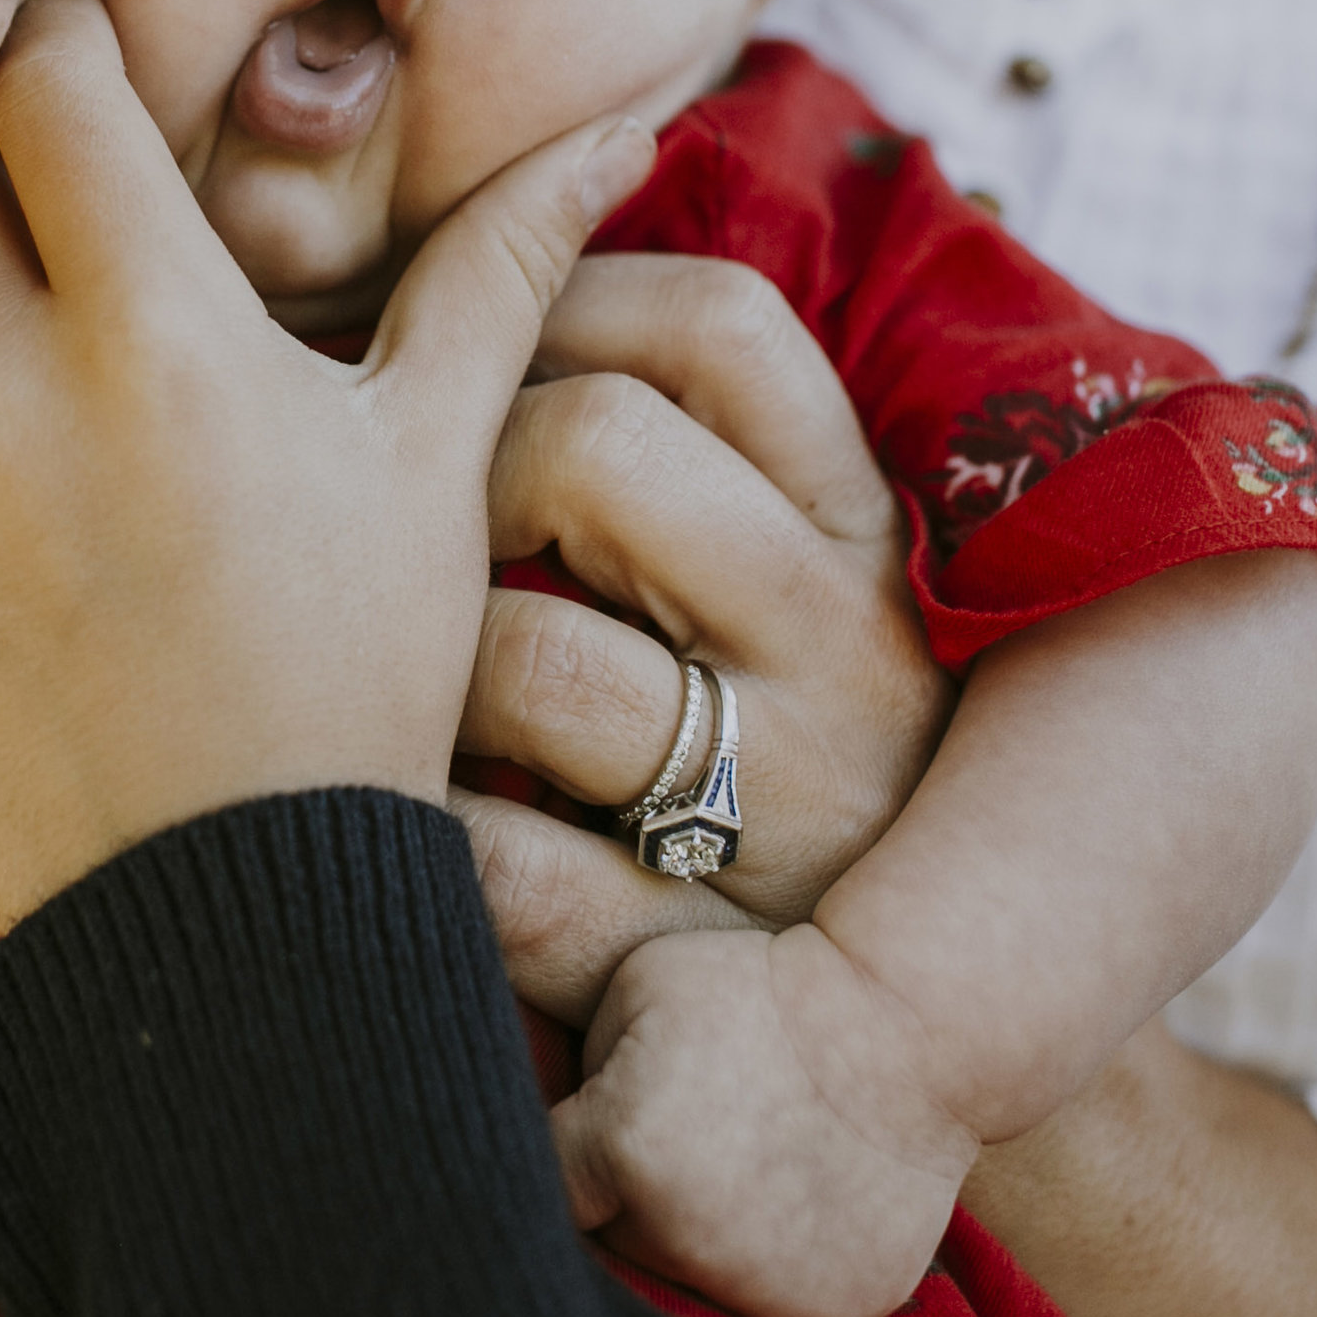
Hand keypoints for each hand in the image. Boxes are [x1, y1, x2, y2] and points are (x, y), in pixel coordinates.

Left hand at [0, 0, 655, 929]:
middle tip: (65, 232)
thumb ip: (495, 270)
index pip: (44, 81)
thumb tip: (614, 129)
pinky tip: (15, 599)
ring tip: (75, 474)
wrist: (235, 932)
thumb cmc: (360, 674)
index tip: (81, 47)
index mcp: (151, 329)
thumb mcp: (436, 459)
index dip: (58, 36)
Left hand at [455, 254, 954, 1022]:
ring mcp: (769, 810)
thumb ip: (706, 445)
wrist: (913, 1041)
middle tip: (408, 509)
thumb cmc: (791, 746)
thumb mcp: (805, 581)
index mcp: (864, 534)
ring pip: (530, 658)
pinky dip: (431, 827)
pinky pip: (501, 866)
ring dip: (429, 652)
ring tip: (402, 665)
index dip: (565, 293)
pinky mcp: (687, 962)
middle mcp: (842, 652)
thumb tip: (522, 275)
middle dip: (464, 459)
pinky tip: (407, 805)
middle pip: (597, 450)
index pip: (721, 326)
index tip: (477, 337)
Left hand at [555, 925, 975, 1316]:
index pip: (541, 1176)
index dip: (551, 1144)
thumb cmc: (759, 984)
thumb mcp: (634, 987)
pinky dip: (768, 1256)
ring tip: (736, 1149)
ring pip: (685, 1270)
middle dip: (622, 1188)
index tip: (575, 1120)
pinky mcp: (826, 1311)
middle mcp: (684, 1236)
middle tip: (676, 1121)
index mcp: (624, 1149)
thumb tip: (543, 1114)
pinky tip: (791, 1187)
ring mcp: (761, 1287)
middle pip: (613, 1234)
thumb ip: (579, 1064)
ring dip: (691, 1226)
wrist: (904, 1025)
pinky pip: (765, 1295)